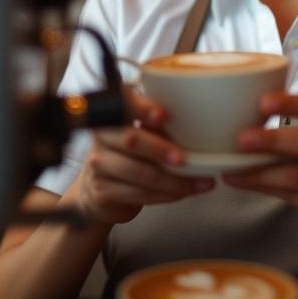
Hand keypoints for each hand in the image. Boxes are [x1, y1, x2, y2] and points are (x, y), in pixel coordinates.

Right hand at [74, 87, 213, 223]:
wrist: (100, 193)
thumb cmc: (130, 156)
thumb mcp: (141, 133)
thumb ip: (157, 124)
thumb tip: (195, 122)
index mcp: (113, 114)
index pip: (123, 104)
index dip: (142, 108)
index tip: (163, 114)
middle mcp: (101, 136)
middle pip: (132, 140)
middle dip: (162, 149)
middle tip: (184, 159)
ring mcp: (98, 165)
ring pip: (140, 172)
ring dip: (173, 180)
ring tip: (198, 182)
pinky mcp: (103, 191)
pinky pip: (138, 194)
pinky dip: (165, 195)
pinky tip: (181, 193)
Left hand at [222, 92, 297, 261]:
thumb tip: (268, 114)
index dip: (292, 102)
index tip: (263, 100)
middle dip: (271, 138)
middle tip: (241, 137)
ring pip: (296, 175)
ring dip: (259, 170)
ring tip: (231, 165)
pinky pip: (294, 197)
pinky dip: (265, 188)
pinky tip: (244, 181)